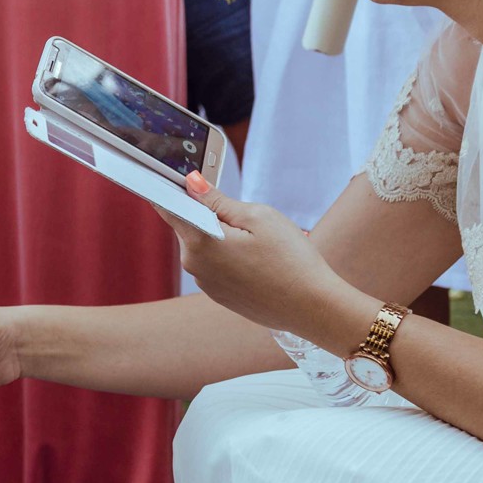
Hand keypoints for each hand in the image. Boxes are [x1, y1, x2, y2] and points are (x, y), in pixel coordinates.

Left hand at [157, 174, 352, 333]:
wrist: (315, 308)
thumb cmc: (292, 259)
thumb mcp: (258, 217)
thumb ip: (218, 200)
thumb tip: (192, 183)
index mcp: (199, 242)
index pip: (168, 207)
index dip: (168, 189)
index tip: (167, 175)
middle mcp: (194, 266)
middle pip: (190, 226)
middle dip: (209, 215)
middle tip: (243, 214)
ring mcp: (206, 284)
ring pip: (204, 246)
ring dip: (221, 237)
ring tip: (257, 242)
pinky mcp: (219, 295)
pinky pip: (216, 266)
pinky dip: (229, 257)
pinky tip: (257, 260)